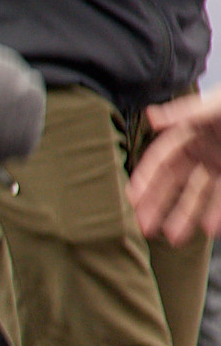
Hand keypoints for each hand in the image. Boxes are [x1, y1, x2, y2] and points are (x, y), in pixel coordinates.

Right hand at [128, 90, 220, 241]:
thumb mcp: (217, 106)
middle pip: (174, 181)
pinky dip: (216, 214)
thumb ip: (187, 112)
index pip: (162, 157)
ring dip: (185, 216)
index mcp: (191, 132)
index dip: (146, 177)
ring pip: (197, 195)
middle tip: (144, 226)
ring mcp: (218, 166)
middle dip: (158, 204)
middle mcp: (202, 151)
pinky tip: (209, 229)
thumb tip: (152, 118)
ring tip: (174, 238)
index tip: (133, 198)